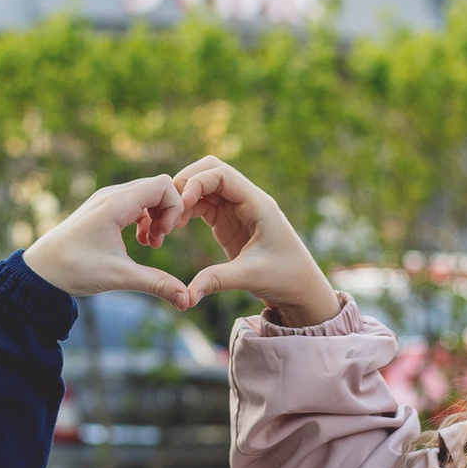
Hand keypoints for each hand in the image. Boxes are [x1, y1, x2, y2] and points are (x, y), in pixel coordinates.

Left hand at [22, 175, 193, 303]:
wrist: (39, 270)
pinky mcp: (102, 209)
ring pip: (146, 194)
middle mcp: (111, 195)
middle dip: (167, 213)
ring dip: (156, 216)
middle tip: (158, 241)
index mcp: (115, 204)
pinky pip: (134, 203)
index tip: (165, 235)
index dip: (174, 208)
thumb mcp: (119, 277)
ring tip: (150, 243)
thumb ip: (156, 283)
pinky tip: (140, 241)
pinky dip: (144, 218)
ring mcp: (105, 200)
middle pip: (156, 187)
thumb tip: (187, 300)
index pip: (162, 185)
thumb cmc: (74, 269)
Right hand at [174, 156, 342, 326]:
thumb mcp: (251, 277)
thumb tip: (186, 296)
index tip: (180, 203)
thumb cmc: (285, 278)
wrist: (300, 289)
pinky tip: (173, 226)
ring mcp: (237, 209)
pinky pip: (203, 204)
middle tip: (167, 207)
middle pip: (211, 171)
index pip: (223, 174)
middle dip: (186, 182)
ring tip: (167, 223)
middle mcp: (247, 200)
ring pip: (204, 187)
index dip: (198, 182)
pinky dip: (187, 209)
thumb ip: (217, 280)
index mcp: (257, 204)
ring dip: (183, 197)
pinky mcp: (228, 222)